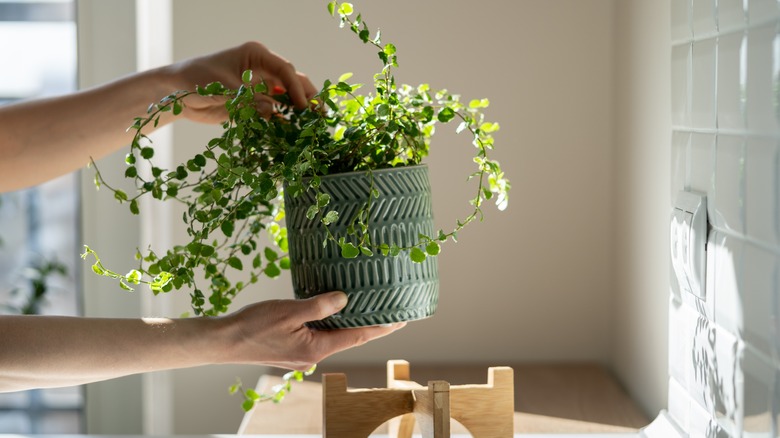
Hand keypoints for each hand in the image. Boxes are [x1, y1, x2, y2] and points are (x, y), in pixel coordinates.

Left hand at [166, 41, 317, 123]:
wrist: (175, 94)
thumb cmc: (195, 81)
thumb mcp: (223, 89)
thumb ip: (249, 101)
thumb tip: (274, 113)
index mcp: (256, 55)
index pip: (284, 69)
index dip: (296, 87)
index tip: (303, 106)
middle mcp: (261, 69)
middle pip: (292, 81)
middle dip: (306, 97)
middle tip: (319, 115)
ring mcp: (259, 86)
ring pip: (286, 97)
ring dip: (298, 110)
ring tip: (312, 126)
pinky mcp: (254, 103)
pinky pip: (273, 111)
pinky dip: (283, 121)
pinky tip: (293, 133)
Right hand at [224, 292, 405, 370]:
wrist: (224, 342)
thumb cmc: (254, 325)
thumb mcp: (290, 310)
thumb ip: (320, 306)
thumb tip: (345, 299)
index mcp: (317, 348)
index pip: (358, 336)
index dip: (382, 327)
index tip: (402, 319)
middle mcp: (313, 356)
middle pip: (349, 337)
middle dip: (369, 324)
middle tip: (390, 310)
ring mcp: (302, 355)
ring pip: (333, 336)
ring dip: (348, 323)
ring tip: (366, 308)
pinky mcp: (293, 350)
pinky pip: (318, 336)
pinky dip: (329, 324)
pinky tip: (332, 311)